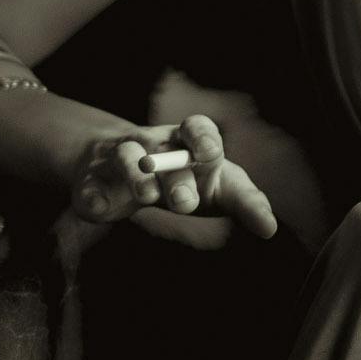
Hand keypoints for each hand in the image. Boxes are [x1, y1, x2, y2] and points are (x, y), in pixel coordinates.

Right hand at [68, 113, 278, 244]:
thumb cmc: (186, 178)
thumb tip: (271, 227)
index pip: (200, 132)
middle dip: (176, 176)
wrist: (121, 166)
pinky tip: (101, 208)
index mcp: (191, 145)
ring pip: (127, 160)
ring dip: (138, 177)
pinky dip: (95, 197)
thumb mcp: (219, 187)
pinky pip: (90, 187)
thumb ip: (246, 202)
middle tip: (186, 203)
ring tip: (146, 196)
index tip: (208, 152)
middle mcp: (156, 146)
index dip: (203, 139)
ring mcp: (122, 160)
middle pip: (166, 154)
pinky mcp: (93, 182)